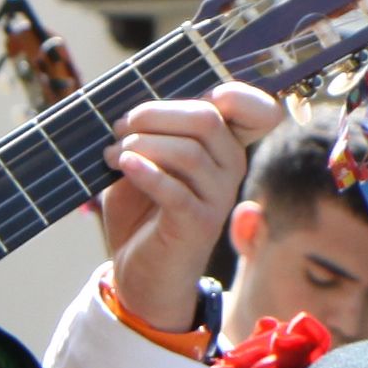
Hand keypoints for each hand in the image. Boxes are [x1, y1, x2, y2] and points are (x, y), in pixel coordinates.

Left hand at [98, 86, 289, 340]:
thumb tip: (134, 108)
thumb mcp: (144, 161)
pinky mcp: (200, 224)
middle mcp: (231, 167)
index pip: (255, 110)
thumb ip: (151, 132)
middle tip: (119, 129)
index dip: (238, 93)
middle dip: (154, 115)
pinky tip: (123, 166)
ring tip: (112, 155)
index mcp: (222, 146)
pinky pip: (176, 190)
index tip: (203, 94)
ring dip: (141, 145)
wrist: (139, 273)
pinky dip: (145, 173)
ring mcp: (219, 197)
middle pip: (206, 119)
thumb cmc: (141, 212)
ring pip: (188, 152)